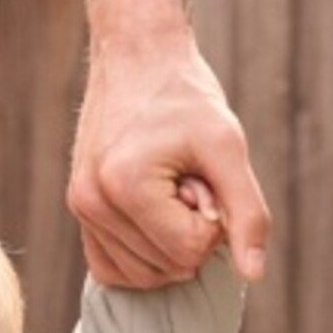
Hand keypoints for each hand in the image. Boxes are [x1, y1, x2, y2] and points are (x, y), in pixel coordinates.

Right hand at [70, 9, 268, 288]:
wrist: (136, 56)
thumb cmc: (185, 96)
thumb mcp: (227, 146)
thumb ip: (246, 212)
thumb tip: (253, 274)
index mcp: (125, 185)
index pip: (189, 251)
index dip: (213, 219)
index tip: (204, 175)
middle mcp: (92, 203)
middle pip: (167, 267)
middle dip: (191, 228)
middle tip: (186, 177)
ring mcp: (80, 210)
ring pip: (143, 275)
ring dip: (170, 238)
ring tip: (168, 186)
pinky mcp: (79, 213)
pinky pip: (113, 270)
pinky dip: (144, 257)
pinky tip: (156, 216)